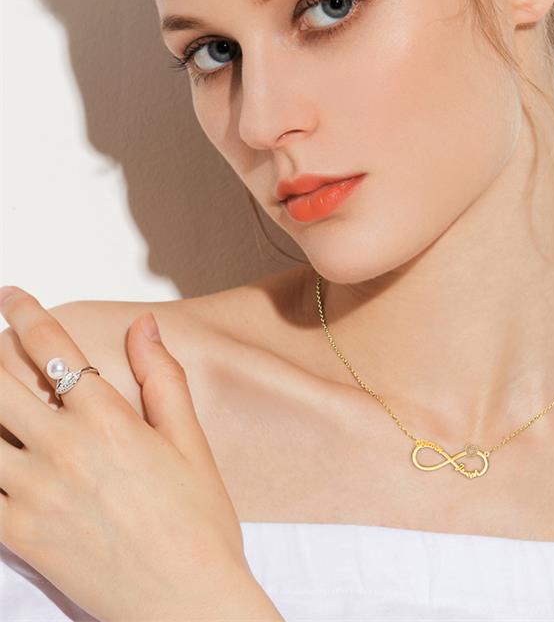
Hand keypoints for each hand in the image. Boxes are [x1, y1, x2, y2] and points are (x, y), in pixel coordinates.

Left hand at [0, 286, 279, 620]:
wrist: (186, 600)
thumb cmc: (198, 521)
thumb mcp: (190, 442)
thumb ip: (162, 378)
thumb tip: (144, 327)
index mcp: (110, 421)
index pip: (55, 351)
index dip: (26, 315)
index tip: (11, 296)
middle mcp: (65, 450)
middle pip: (0, 385)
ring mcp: (35, 495)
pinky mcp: (20, 535)